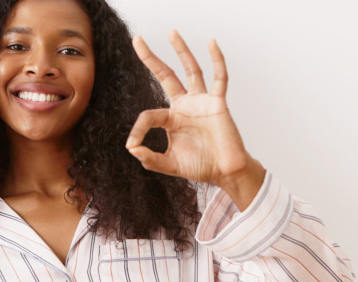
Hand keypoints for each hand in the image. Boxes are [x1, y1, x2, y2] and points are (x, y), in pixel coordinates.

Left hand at [126, 31, 264, 208]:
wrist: (225, 172)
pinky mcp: (218, 103)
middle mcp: (185, 105)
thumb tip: (131, 149)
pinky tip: (211, 43)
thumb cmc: (201, 166)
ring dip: (181, 50)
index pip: (148, 115)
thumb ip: (150, 160)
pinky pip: (219, 78)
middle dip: (151, 58)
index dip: (137, 130)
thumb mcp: (169, 165)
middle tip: (138, 40)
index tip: (132, 145)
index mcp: (171, 119)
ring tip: (171, 33)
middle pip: (166, 75)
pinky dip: (217, 60)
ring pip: (191, 70)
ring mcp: (201, 102)